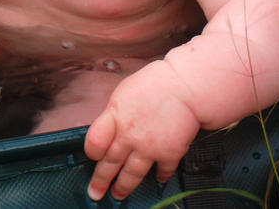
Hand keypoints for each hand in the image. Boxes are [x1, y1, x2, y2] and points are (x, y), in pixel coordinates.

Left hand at [84, 61, 198, 200]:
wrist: (186, 86)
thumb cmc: (155, 84)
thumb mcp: (123, 93)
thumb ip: (114, 114)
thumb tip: (108, 128)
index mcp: (115, 117)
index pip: (94, 142)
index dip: (91, 152)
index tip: (93, 158)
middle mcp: (129, 136)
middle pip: (110, 163)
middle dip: (101, 181)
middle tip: (95, 193)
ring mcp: (149, 148)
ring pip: (132, 174)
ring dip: (124, 187)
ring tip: (118, 195)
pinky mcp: (169, 154)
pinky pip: (162, 171)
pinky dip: (161, 177)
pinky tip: (158, 179)